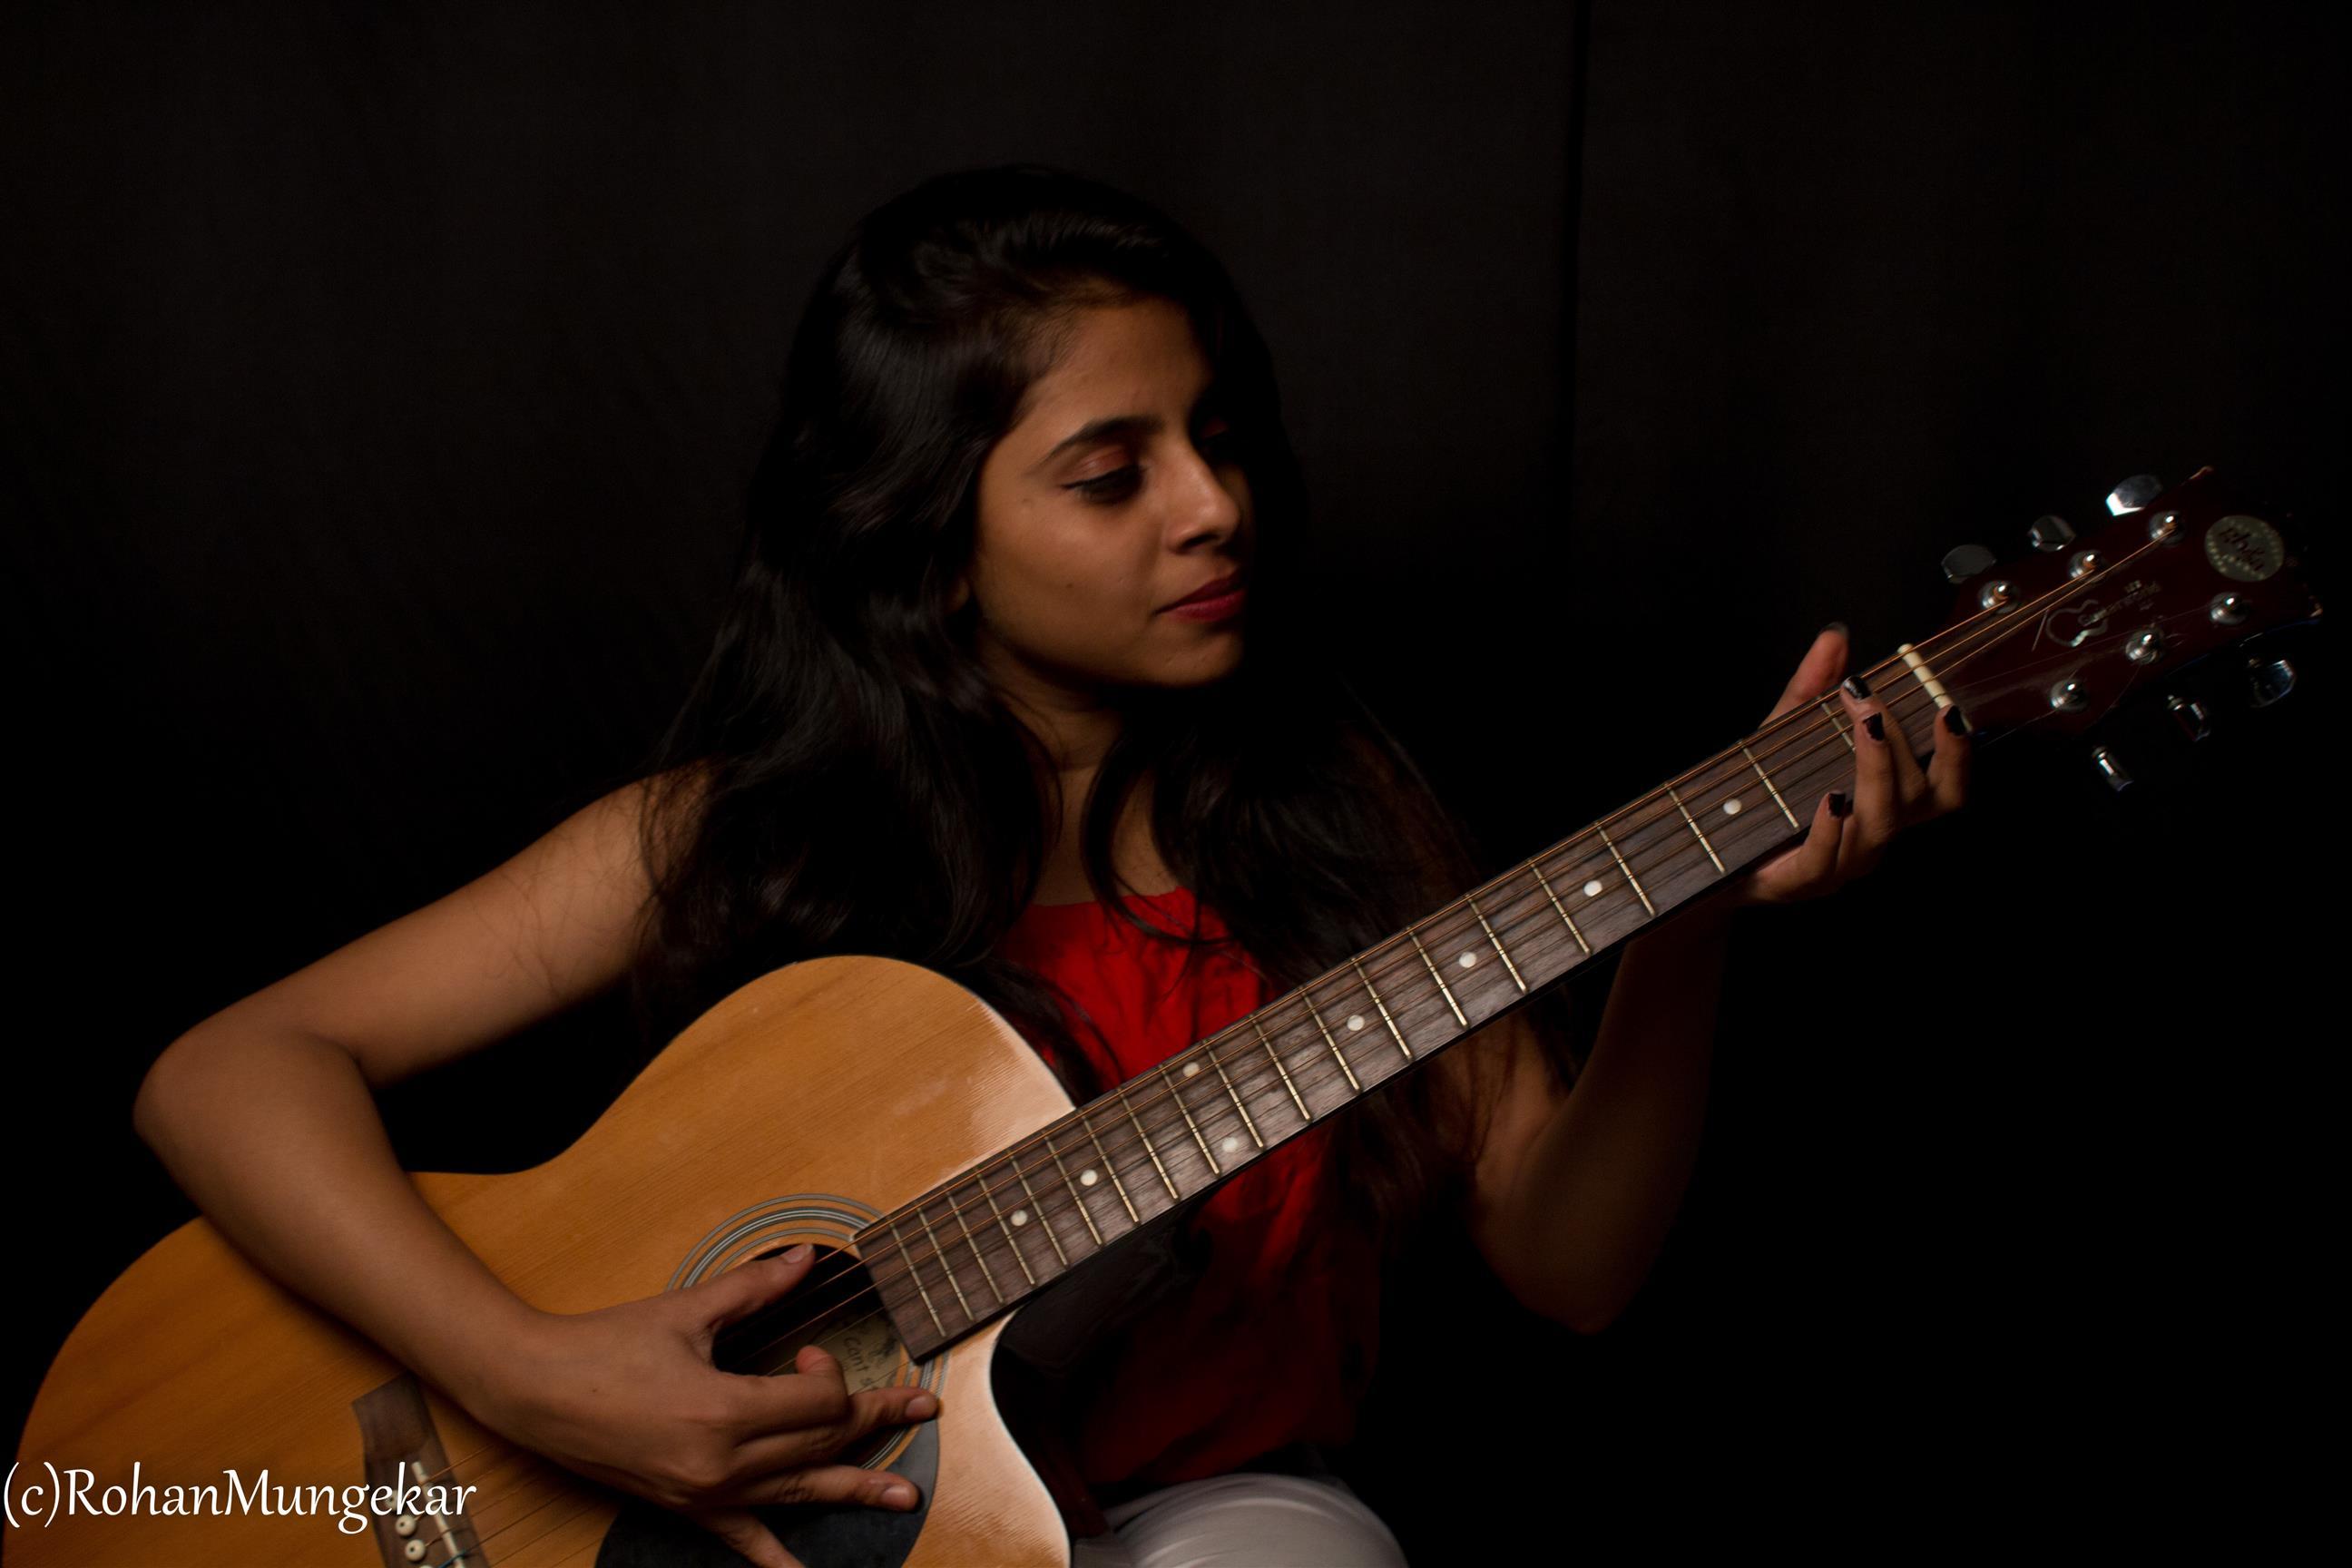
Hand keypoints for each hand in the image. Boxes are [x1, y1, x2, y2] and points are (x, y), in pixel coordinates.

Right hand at [466, 1245, 938, 1567]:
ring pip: (799, 1491)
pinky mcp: (688, 1507)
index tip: (814, 1350)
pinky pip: (744, 1539)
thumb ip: (755, 1288)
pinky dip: (777, 1559)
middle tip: (919, 1408)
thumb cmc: (605, 1347)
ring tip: (906, 1497)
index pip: (817, 1402)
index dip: (832, 1372)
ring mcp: (705, 1493)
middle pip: (819, 1444)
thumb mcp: (688, 1311)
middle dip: (873, 1423)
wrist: (535, 1390)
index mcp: (723, 1412)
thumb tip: (806, 1259)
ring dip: (856, 1489)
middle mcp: (721, 1464)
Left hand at [1727, 623, 1970, 907]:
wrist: (1713, 851)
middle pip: (1917, 798)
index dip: (1959, 753)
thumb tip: (1834, 636)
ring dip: (1876, 770)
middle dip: (1901, 743)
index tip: (1948, 706)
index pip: (1946, 788)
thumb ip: (1812, 686)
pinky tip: (1830, 797)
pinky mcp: (1800, 882)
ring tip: (1863, 726)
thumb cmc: (1763, 792)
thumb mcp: (1787, 730)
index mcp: (1886, 804)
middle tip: (1872, 700)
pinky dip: (1832, 829)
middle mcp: (1875, 837)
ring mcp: (1842, 864)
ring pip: (1881, 825)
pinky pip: (1826, 861)